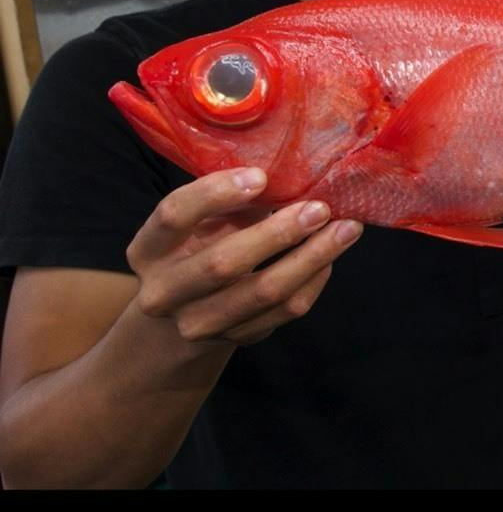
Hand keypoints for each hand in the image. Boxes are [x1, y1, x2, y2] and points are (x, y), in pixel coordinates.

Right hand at [125, 168, 362, 346]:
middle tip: (320, 208)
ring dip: (312, 258)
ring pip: (263, 292)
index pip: (174, 216)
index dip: (216, 194)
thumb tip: (291, 172)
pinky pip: (285, 310)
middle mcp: (163, 292)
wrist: (186, 313)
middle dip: (278, 233)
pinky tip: (330, 256)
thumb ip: (231, 201)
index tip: (261, 176)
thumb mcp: (203, 221)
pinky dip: (314, 279)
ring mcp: (197, 324)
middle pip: (223, 264)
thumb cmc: (202, 245)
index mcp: (148, 249)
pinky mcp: (235, 339)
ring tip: (346, 229)